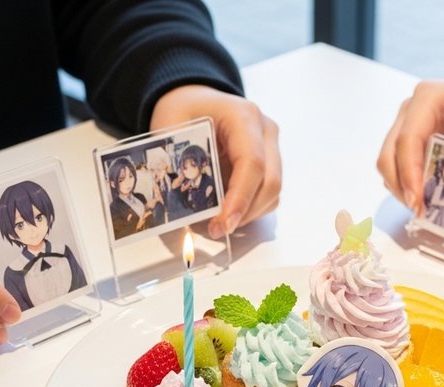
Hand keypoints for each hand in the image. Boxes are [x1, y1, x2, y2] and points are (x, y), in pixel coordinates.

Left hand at [150, 84, 280, 238]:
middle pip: (270, 181)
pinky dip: (249, 209)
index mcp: (243, 117)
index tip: (223, 225)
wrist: (193, 99)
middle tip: (216, 230)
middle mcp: (265, 131)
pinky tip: (226, 211)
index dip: (240, 198)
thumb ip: (181, 165)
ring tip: (217, 222)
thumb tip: (187, 209)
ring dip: (247, 214)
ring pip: (272, 192)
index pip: (252, 163)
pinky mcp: (270, 162)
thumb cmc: (182, 111)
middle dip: (245, 212)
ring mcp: (271, 147)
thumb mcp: (171, 131)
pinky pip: (266, 194)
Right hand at [377, 76, 443, 213]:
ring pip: (390, 163)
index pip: (408, 139)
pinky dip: (409, 185)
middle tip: (421, 211)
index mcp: (428, 96)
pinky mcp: (412, 141)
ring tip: (425, 208)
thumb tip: (443, 178)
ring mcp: (408, 125)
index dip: (409, 173)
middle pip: (390, 153)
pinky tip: (427, 197)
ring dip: (403, 188)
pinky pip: (400, 168)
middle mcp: (411, 109)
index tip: (418, 201)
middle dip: (402, 185)